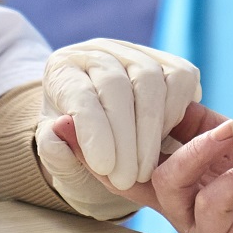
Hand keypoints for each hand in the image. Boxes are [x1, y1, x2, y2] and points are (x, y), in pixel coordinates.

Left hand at [36, 39, 200, 218]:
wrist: (105, 140)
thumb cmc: (78, 146)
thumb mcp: (56, 153)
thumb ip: (52, 147)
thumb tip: (60, 129)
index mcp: (63, 69)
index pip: (79, 93)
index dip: (93, 131)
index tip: (103, 167)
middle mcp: (99, 52)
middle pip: (116, 86)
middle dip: (124, 139)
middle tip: (126, 180)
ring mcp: (136, 53)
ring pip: (151, 81)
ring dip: (150, 133)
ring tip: (144, 172)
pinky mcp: (170, 62)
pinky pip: (180, 79)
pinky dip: (174, 113)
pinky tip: (162, 143)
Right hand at [53, 102, 232, 232]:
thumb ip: (198, 125)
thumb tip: (163, 95)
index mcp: (177, 187)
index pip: (124, 166)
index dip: (91, 146)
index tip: (59, 122)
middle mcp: (179, 210)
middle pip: (131, 175)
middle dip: (122, 140)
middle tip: (130, 99)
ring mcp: (200, 229)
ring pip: (170, 185)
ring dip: (201, 150)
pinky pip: (214, 204)